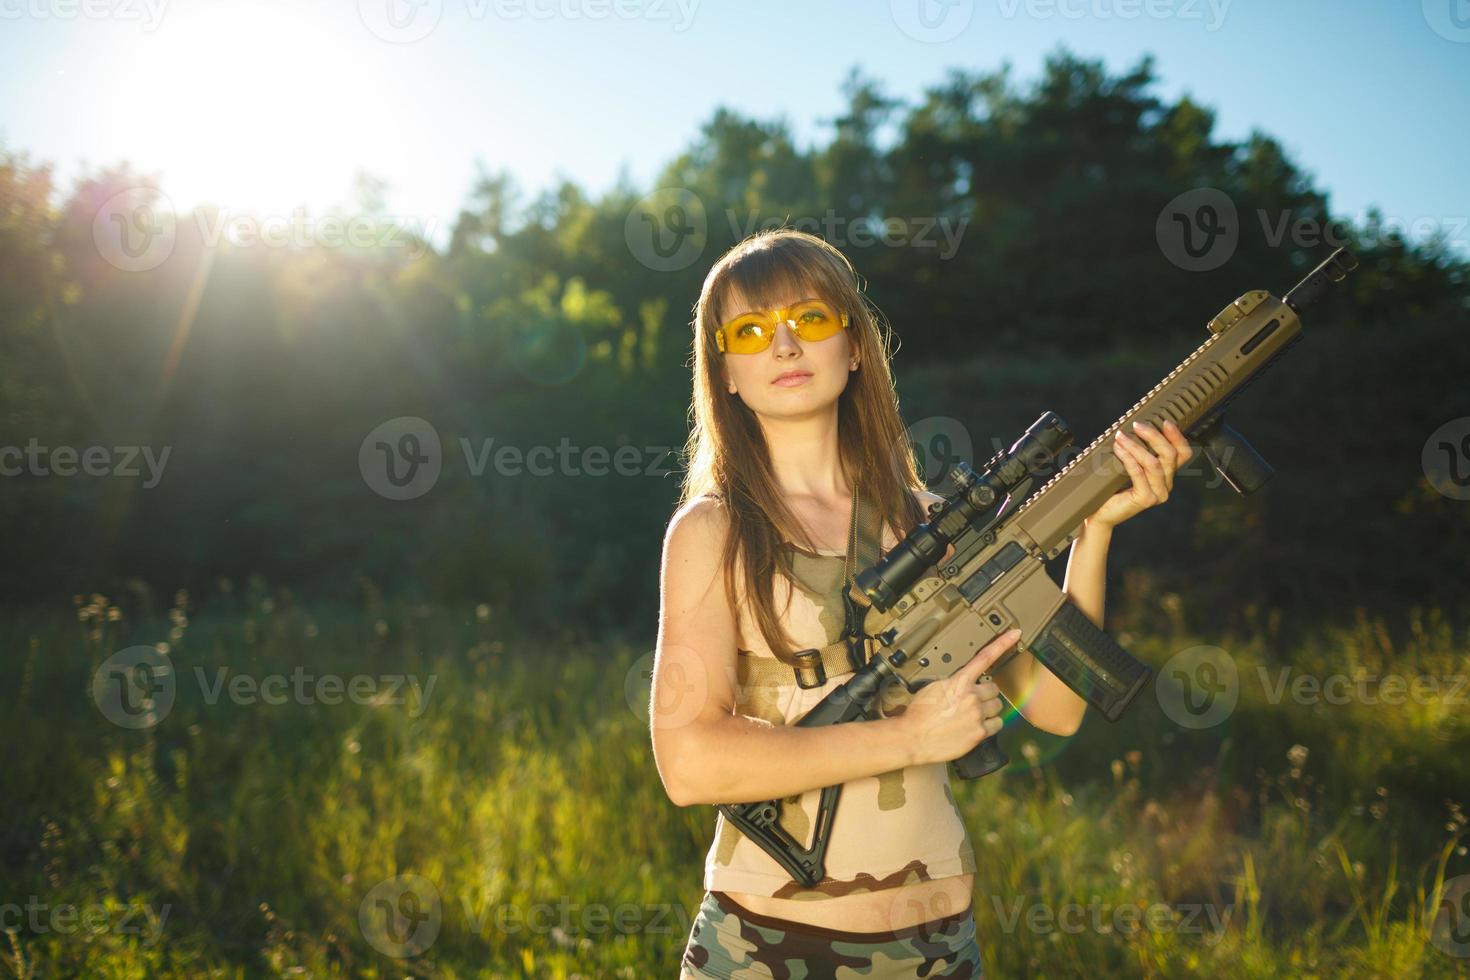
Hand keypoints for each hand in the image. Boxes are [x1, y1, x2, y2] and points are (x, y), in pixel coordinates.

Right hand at [893, 628, 1020, 766]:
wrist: (914, 737)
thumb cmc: (919, 714)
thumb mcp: (933, 687)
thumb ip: (952, 682)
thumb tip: (961, 682)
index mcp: (959, 682)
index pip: (985, 658)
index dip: (1002, 643)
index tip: (1015, 634)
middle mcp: (971, 696)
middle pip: (994, 689)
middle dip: (987, 694)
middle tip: (975, 701)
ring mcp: (977, 715)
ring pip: (998, 707)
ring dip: (989, 709)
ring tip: (974, 715)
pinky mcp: (980, 732)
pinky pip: (997, 725)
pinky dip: (990, 725)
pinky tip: (978, 726)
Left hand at [1088, 419, 1194, 530]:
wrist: (1099, 513)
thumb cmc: (1111, 488)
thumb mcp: (1128, 465)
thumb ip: (1138, 452)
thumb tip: (1137, 426)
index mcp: (1166, 475)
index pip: (1183, 454)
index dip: (1177, 436)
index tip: (1164, 422)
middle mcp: (1166, 485)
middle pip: (1169, 455)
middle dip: (1153, 436)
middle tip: (1136, 425)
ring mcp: (1158, 494)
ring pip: (1154, 463)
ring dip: (1136, 446)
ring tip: (1120, 436)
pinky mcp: (1145, 499)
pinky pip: (1139, 473)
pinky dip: (1128, 458)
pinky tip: (1118, 449)